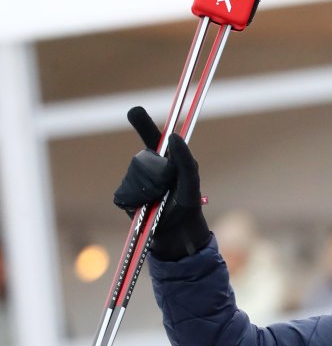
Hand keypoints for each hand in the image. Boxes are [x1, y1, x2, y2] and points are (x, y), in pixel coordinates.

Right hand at [113, 107, 210, 259]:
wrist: (177, 234)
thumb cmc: (187, 206)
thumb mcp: (192, 184)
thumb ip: (186, 162)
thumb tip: (173, 137)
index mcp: (165, 161)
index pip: (153, 138)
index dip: (143, 124)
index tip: (134, 110)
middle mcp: (148, 168)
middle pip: (142, 161)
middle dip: (155, 176)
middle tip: (167, 191)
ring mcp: (135, 181)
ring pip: (133, 178)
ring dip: (148, 192)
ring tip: (159, 202)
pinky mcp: (125, 197)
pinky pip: (124, 194)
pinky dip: (135, 202)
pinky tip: (146, 208)